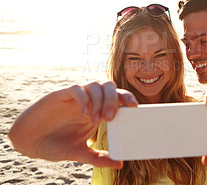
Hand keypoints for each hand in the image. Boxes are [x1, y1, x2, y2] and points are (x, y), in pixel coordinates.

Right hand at [8, 82, 137, 167]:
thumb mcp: (80, 153)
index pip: (117, 97)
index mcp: (97, 110)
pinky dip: (83, 99)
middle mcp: (88, 101)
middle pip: (108, 87)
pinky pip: (76, 89)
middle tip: (111, 118)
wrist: (29, 142)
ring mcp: (75, 97)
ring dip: (99, 100)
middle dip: (113, 99)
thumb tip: (120, 163)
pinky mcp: (60, 95)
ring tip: (96, 120)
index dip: (127, 97)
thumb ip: (98, 157)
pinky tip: (83, 113)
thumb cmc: (55, 144)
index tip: (135, 107)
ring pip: (94, 85)